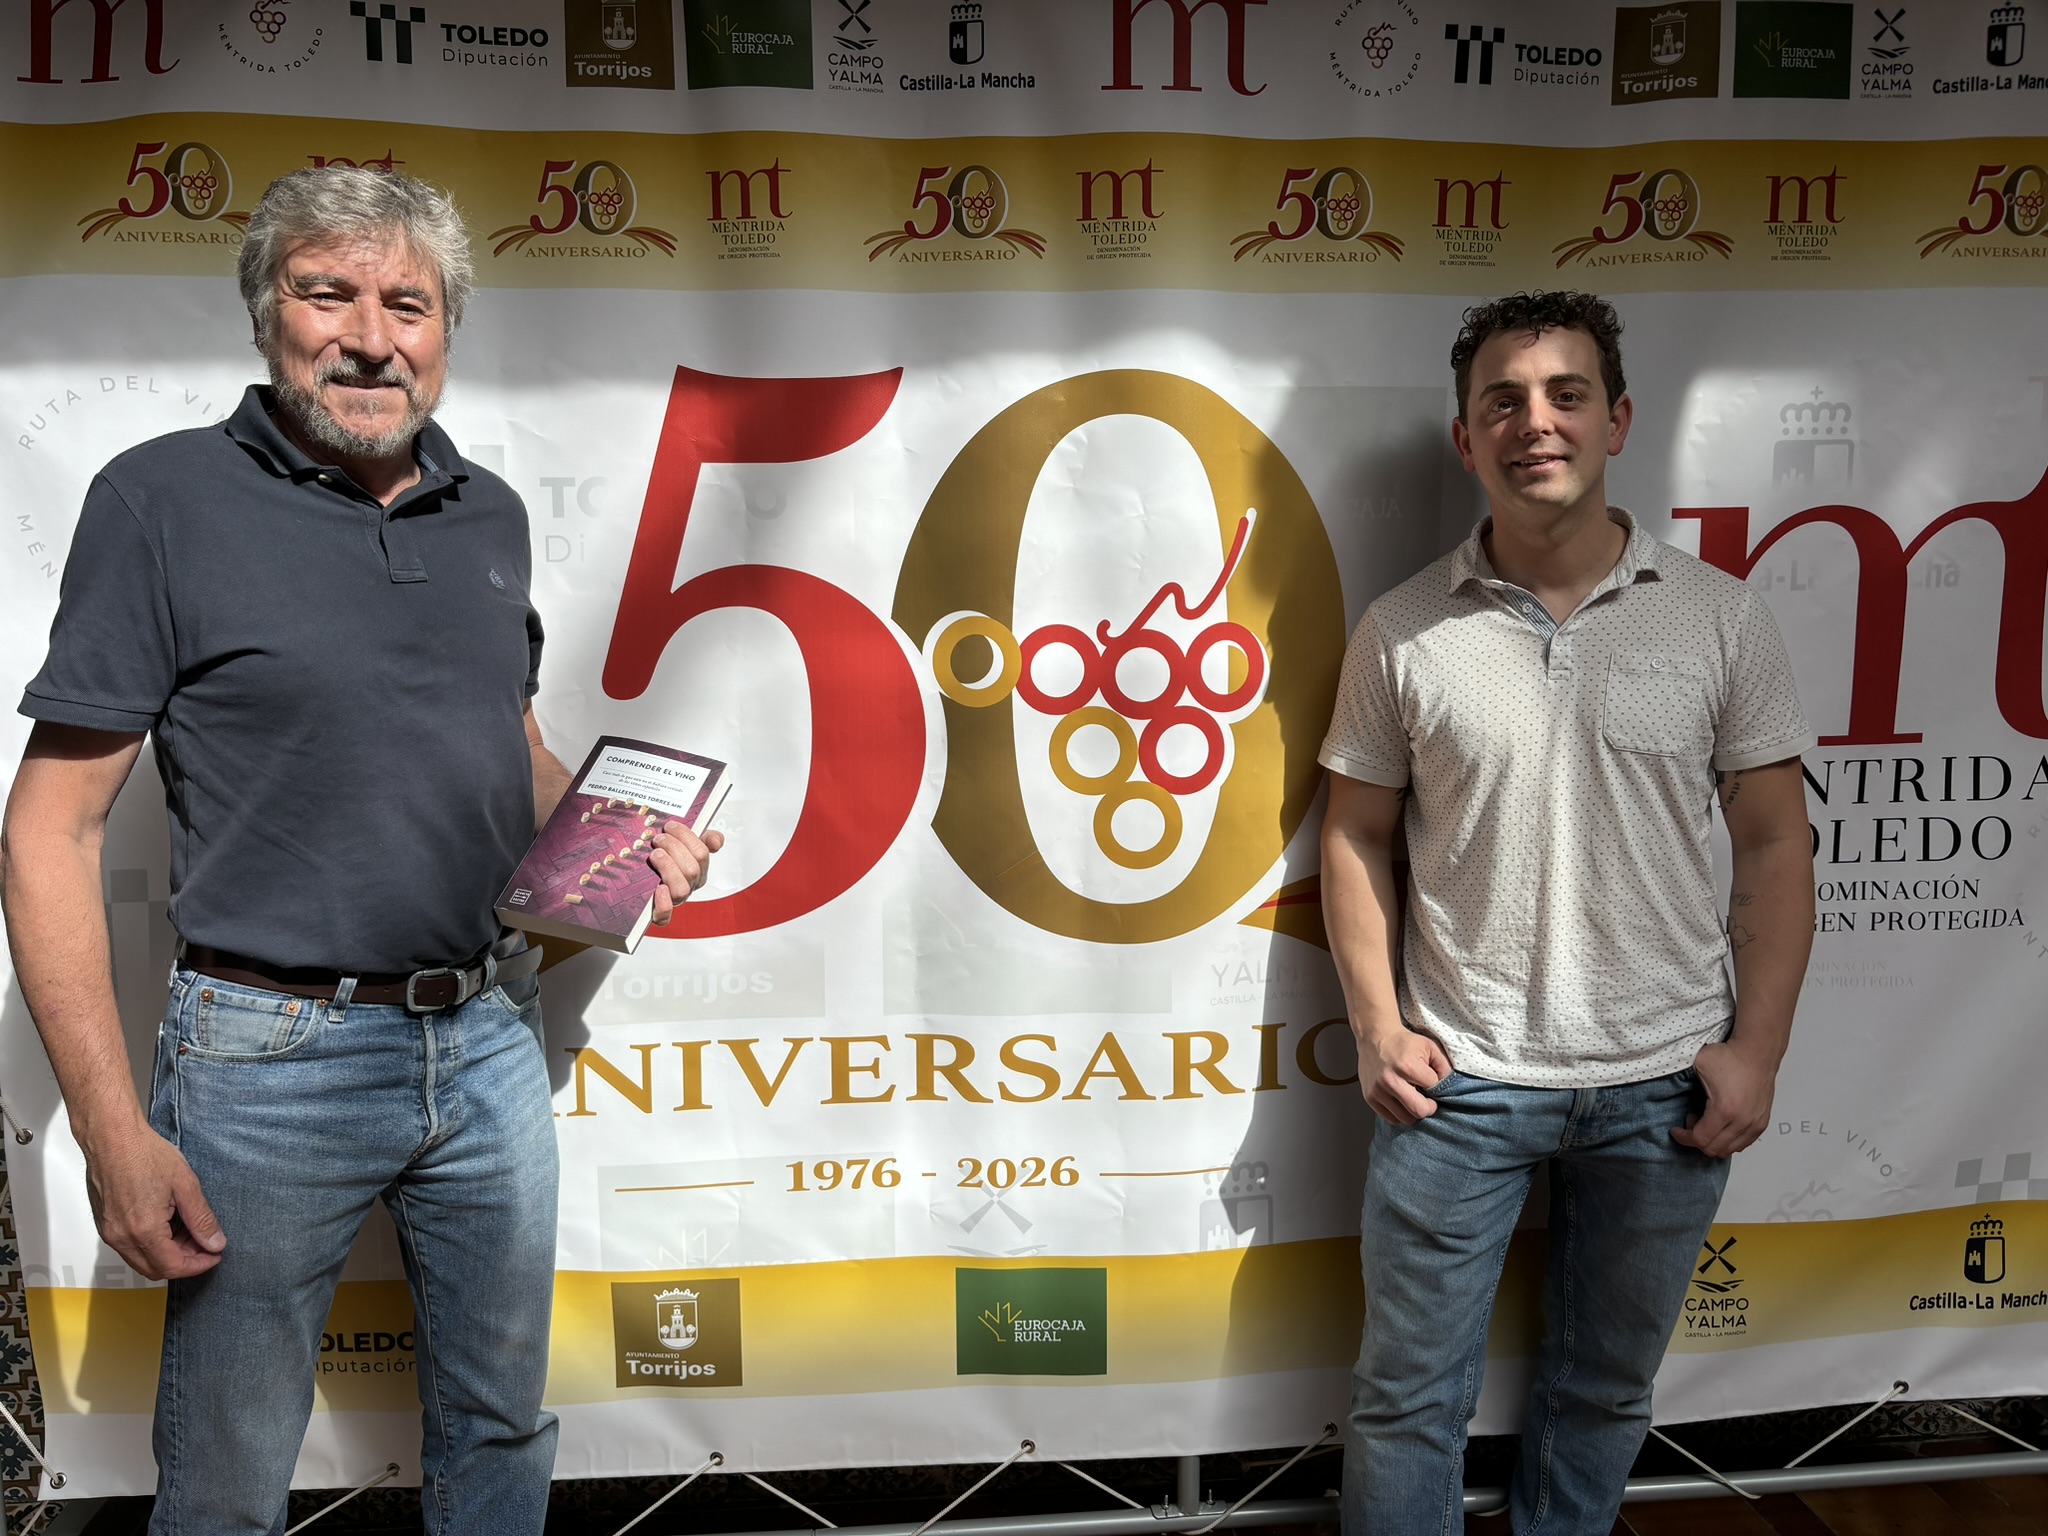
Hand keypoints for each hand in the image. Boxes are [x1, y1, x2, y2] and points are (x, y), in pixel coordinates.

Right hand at [82, 1120, 224, 1280]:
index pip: (173, 1267)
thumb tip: (215, 1243)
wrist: (112, 1138)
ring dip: (167, 1254)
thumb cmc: (145, 1154)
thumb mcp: (186, 1185)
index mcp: (144, 1230)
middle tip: (204, 1243)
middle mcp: (121, 1237)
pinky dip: (151, 1245)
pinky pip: (129, 1248)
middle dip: (184, 1261)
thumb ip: (202, 1219)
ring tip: (188, 1230)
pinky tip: (167, 1224)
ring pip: (141, 1260)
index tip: (215, 1254)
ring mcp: (110, 1233)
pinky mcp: (104, 1225)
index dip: (198, 1265)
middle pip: (155, 1270)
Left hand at [648, 823, 724, 924]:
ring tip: (654, 856)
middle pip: (692, 869)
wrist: (635, 880)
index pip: (702, 853)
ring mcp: (675, 899)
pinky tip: (658, 889)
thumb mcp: (682, 842)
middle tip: (658, 839)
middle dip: (673, 848)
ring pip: (681, 890)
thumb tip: (716, 840)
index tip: (670, 826)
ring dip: (668, 868)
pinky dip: (663, 904)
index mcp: (697, 868)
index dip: (686, 837)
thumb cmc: (661, 858)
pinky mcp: (660, 914)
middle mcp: (689, 885)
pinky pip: (665, 917)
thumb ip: (702, 837)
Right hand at [1355, 1025, 1450, 1124]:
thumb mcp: (1429, 1046)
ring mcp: (1378, 1091)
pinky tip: (1401, 1101)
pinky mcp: (1370, 1098)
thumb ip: (1444, 1066)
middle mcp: (1391, 1081)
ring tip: (1413, 1098)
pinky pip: (1391, 1119)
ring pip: (1405, 1118)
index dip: (1435, 1085)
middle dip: (1428, 1106)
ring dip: (1413, 1112)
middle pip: (1419, 1111)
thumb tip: (1449, 1087)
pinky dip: (1399, 1114)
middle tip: (1428, 1099)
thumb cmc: (1403, 1042)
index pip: (1433, 1089)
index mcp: (1407, 1066)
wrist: (1374, 1037)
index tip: (1431, 1081)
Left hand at [1670, 1040, 1776, 1157]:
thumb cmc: (1730, 1056)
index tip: (1677, 1131)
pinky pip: (1743, 1144)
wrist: (1757, 1051)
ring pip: (1729, 1149)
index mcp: (1724, 1109)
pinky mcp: (1761, 1122)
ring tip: (1706, 1122)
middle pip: (1714, 1149)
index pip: (1701, 1139)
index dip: (1684, 1138)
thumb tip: (1670, 1090)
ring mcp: (1754, 1123)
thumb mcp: (1698, 1066)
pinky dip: (1728, 1141)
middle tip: (1690, 1122)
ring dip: (1713, 1141)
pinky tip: (1720, 1125)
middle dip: (1697, 1140)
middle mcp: (1742, 1121)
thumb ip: (1683, 1082)